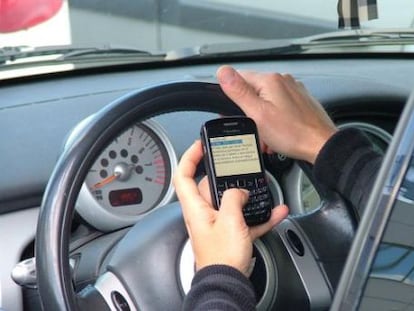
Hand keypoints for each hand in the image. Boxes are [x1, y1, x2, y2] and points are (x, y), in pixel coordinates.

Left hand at [173, 140, 288, 275]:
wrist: (228, 283)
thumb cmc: (221, 257)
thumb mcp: (229, 221)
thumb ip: (234, 198)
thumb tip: (239, 191)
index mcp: (196, 207)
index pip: (183, 175)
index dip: (189, 157)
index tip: (200, 145)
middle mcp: (204, 213)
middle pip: (210, 185)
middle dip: (226, 176)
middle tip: (240, 167)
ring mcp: (218, 223)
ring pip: (230, 201)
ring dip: (246, 195)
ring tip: (260, 188)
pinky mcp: (231, 233)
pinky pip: (245, 218)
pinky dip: (258, 214)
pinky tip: (274, 211)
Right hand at [216, 65, 336, 163]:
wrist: (321, 145)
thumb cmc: (293, 133)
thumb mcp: (257, 114)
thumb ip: (239, 92)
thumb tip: (223, 72)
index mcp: (270, 81)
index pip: (239, 78)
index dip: (232, 96)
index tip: (233, 112)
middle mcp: (283, 81)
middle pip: (253, 91)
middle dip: (249, 111)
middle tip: (254, 127)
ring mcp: (293, 90)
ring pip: (266, 101)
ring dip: (262, 118)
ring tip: (267, 134)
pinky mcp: (300, 101)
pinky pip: (279, 107)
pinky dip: (274, 119)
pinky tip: (277, 133)